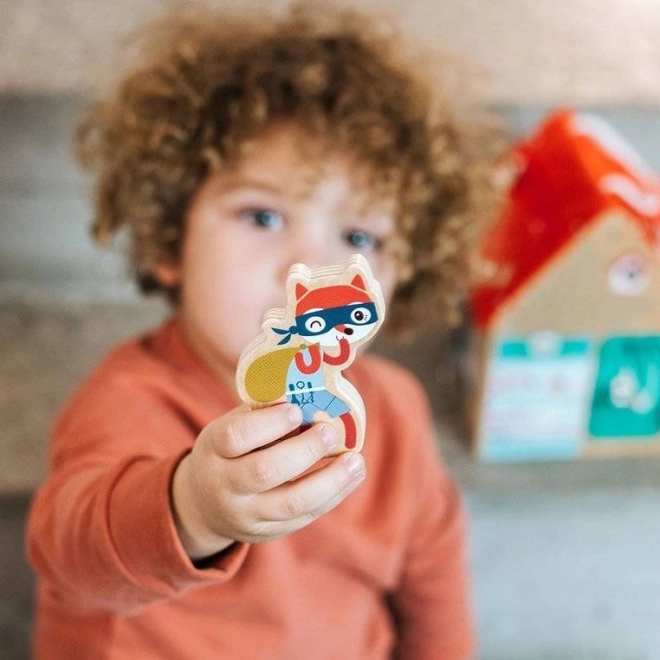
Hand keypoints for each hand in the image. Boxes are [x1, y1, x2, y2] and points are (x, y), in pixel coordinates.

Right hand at [171, 403, 365, 559]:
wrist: (204, 504)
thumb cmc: (228, 452)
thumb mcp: (231, 428)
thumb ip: (263, 414)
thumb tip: (314, 392)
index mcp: (213, 450)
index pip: (235, 436)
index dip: (268, 423)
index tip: (296, 410)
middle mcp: (225, 485)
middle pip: (264, 471)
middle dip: (304, 450)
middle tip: (329, 431)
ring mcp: (245, 514)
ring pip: (291, 503)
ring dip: (330, 480)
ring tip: (355, 461)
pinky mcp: (267, 533)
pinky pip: (304, 517)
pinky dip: (333, 496)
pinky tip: (351, 476)